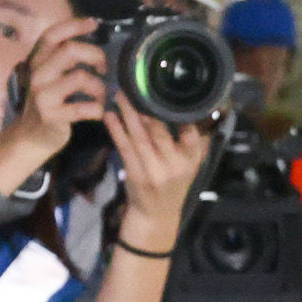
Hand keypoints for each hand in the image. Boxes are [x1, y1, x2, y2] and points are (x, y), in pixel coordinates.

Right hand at [6, 19, 111, 169]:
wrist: (30, 137)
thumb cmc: (48, 102)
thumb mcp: (50, 76)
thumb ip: (63, 58)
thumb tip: (89, 35)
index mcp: (37, 61)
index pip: (52, 35)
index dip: (73, 25)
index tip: (94, 23)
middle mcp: (37, 74)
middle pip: (70, 50)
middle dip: (95, 54)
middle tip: (104, 67)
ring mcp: (43, 95)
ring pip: (81, 77)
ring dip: (99, 86)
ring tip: (102, 95)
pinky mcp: (52, 116)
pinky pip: (84, 108)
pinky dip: (97, 109)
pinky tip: (98, 112)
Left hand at [107, 104, 208, 234]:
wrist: (156, 215)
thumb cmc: (174, 183)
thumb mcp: (191, 164)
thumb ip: (191, 140)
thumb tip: (192, 108)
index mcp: (191, 158)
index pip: (189, 132)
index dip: (179, 113)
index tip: (166, 93)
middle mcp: (174, 164)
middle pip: (160, 131)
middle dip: (146, 108)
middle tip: (136, 87)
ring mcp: (153, 170)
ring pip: (140, 137)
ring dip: (128, 114)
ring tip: (120, 95)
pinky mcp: (135, 174)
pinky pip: (124, 148)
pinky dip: (116, 130)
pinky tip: (109, 116)